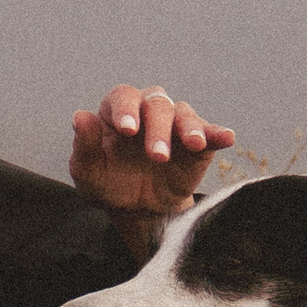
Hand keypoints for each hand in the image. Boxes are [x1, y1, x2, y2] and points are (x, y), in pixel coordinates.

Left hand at [70, 83, 233, 226]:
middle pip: (156, 104)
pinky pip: (210, 132)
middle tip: (157, 157)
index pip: (123, 98)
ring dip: (188, 128)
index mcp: (118, 110)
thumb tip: (80, 117)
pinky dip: (218, 133)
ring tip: (193, 144)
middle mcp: (148, 110)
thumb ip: (85, 146)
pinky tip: (227, 138)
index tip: (128, 131)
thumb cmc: (109, 184)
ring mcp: (175, 124)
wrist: (139, 209)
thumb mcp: (89, 172)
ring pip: (183, 114)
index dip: (126, 110)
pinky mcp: (199, 142)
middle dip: (157, 129)